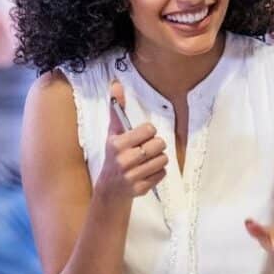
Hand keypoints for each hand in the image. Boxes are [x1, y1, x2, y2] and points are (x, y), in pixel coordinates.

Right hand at [93, 80, 166, 199]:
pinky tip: (147, 172)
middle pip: (159, 144)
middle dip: (156, 146)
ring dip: (158, 159)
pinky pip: (162, 174)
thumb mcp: (113, 132)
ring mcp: (132, 176)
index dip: (147, 132)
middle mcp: (123, 160)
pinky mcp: (141, 188)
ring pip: (163, 159)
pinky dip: (158, 172)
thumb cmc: (114, 156)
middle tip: (146, 149)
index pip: (149, 130)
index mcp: (117, 144)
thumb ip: (116, 109)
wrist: (110, 189)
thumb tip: (116, 84)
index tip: (140, 137)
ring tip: (147, 161)